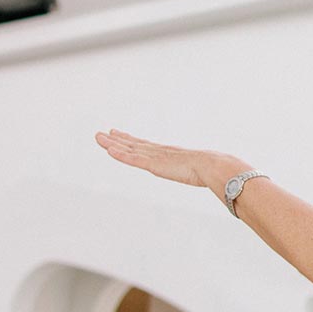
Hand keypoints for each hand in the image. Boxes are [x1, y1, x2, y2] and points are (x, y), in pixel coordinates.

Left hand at [95, 130, 244, 193]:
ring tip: (98, 137)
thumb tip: (213, 178)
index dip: (130, 139)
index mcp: (168, 154)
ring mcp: (156, 158)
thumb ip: (201, 173)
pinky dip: (121, 154)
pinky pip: (133, 159)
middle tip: (102, 133)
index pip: (144, 145)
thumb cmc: (211, 170)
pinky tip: (109, 150)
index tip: (118, 133)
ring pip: (129, 149)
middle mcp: (159, 152)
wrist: (214, 166)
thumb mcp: (200, 171)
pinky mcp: (155, 165)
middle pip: (133, 144)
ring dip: (112, 144)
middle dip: (116, 139)